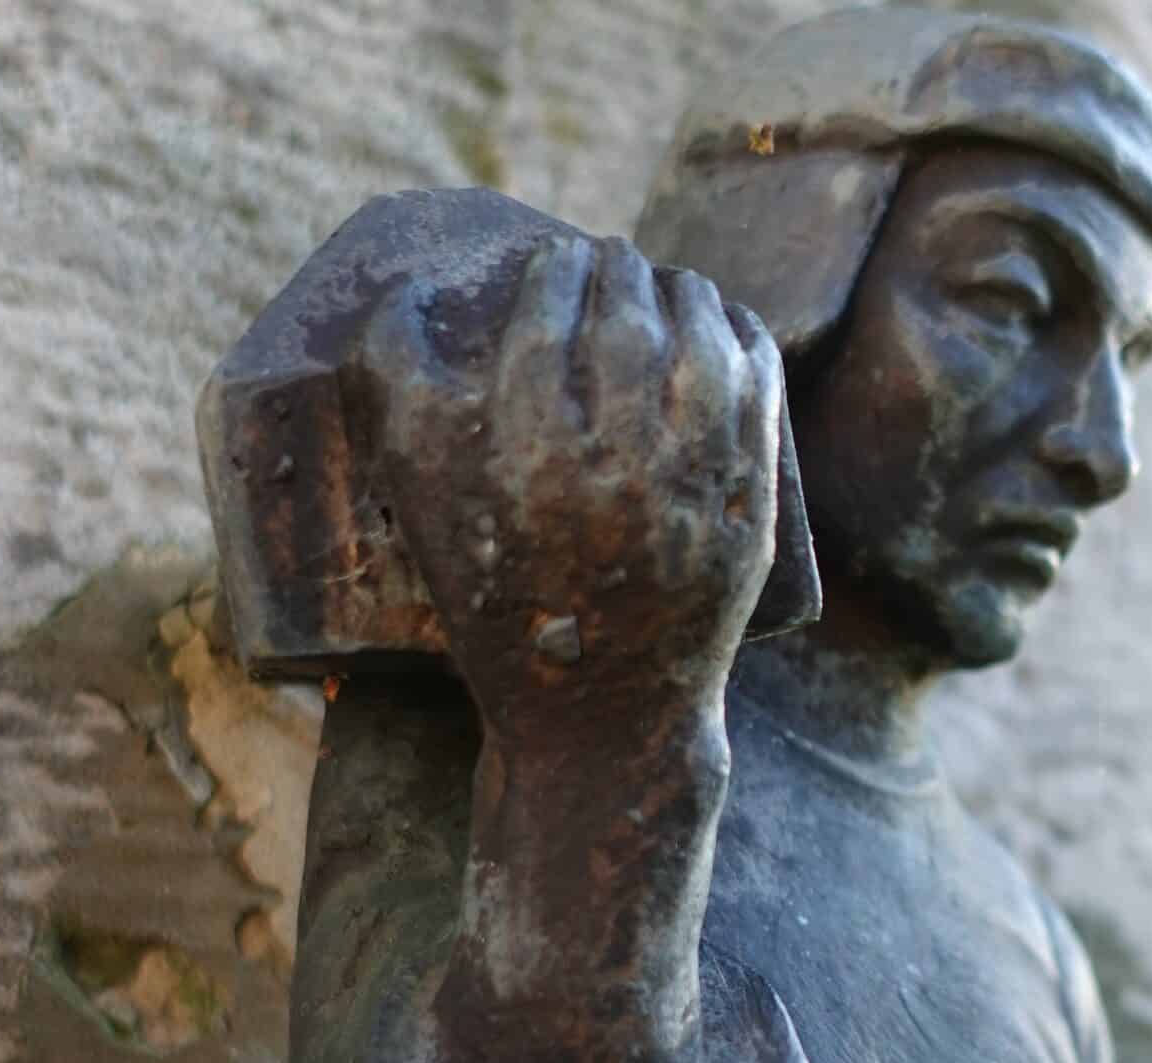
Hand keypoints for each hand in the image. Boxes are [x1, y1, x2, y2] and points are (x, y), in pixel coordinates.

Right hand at [354, 235, 785, 740]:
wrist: (600, 713)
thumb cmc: (496, 597)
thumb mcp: (418, 497)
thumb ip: (397, 381)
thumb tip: (409, 287)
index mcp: (524, 454)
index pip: (546, 315)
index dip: (552, 272)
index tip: (552, 260)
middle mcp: (615, 463)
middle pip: (623, 317)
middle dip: (615, 272)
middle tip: (606, 261)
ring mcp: (694, 484)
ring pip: (699, 338)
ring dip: (682, 292)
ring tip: (663, 282)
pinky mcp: (748, 504)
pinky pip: (754, 388)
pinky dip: (739, 337)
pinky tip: (719, 322)